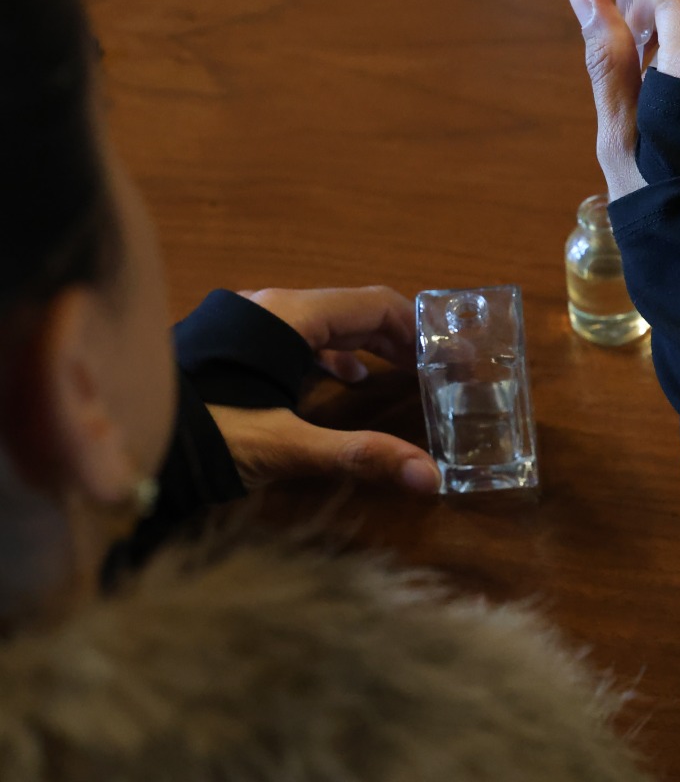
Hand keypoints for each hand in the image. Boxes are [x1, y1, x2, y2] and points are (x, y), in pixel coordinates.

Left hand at [217, 286, 438, 492]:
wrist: (125, 442)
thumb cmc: (206, 433)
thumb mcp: (285, 447)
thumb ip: (358, 455)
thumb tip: (429, 477)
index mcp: (290, 315)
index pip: (375, 304)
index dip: (419, 328)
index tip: (451, 356)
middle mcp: (272, 305)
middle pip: (353, 309)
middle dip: (398, 338)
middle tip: (435, 369)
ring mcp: (249, 321)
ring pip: (327, 321)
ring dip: (369, 344)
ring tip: (401, 373)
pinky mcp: (234, 342)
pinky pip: (300, 335)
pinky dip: (334, 354)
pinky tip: (348, 380)